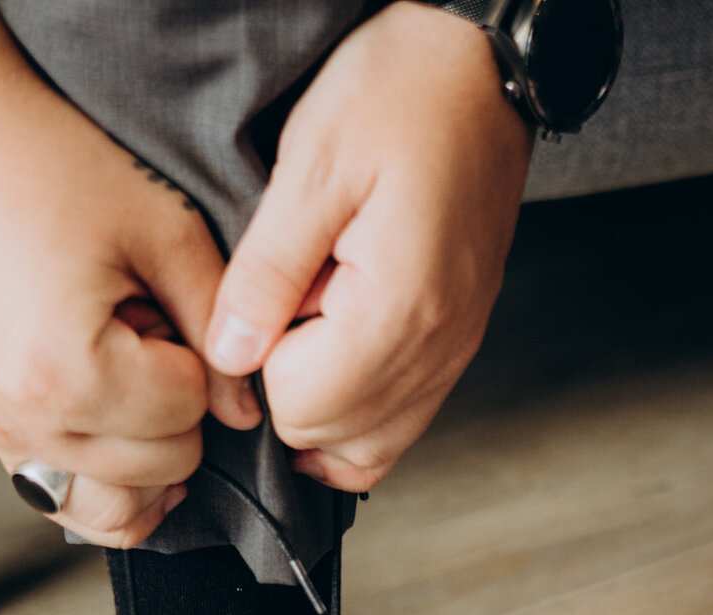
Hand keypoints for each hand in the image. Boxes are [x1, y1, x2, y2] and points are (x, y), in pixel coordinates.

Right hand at [0, 0, 260, 546]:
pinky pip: (61, 495)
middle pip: (158, 470)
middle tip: (144, 330)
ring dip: (144, 454)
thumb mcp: (165, 230)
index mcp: (65, 372)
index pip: (187, 416)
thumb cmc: (50, 162)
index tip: (163, 305)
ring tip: (131, 377)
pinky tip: (114, 417)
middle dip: (174, 410)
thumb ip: (219, 325)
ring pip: (112, 506)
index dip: (199, 361)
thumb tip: (246, 411)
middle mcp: (18, 417)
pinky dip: (103, 474)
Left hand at [205, 2, 533, 492]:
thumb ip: (266, 272)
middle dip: (286, 387)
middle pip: (332, 437)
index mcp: (401, 308)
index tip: (257, 301)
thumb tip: (229, 355)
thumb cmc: (402, 95)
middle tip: (281, 304)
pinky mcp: (458, 342)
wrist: (484, 70)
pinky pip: (404, 420)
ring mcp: (455, 350)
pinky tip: (333, 348)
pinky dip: (359, 406)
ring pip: (371, 446)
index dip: (258, 365)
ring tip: (305, 325)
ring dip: (322, 402)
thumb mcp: (312, 166)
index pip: (302, 407)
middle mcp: (439, 347)